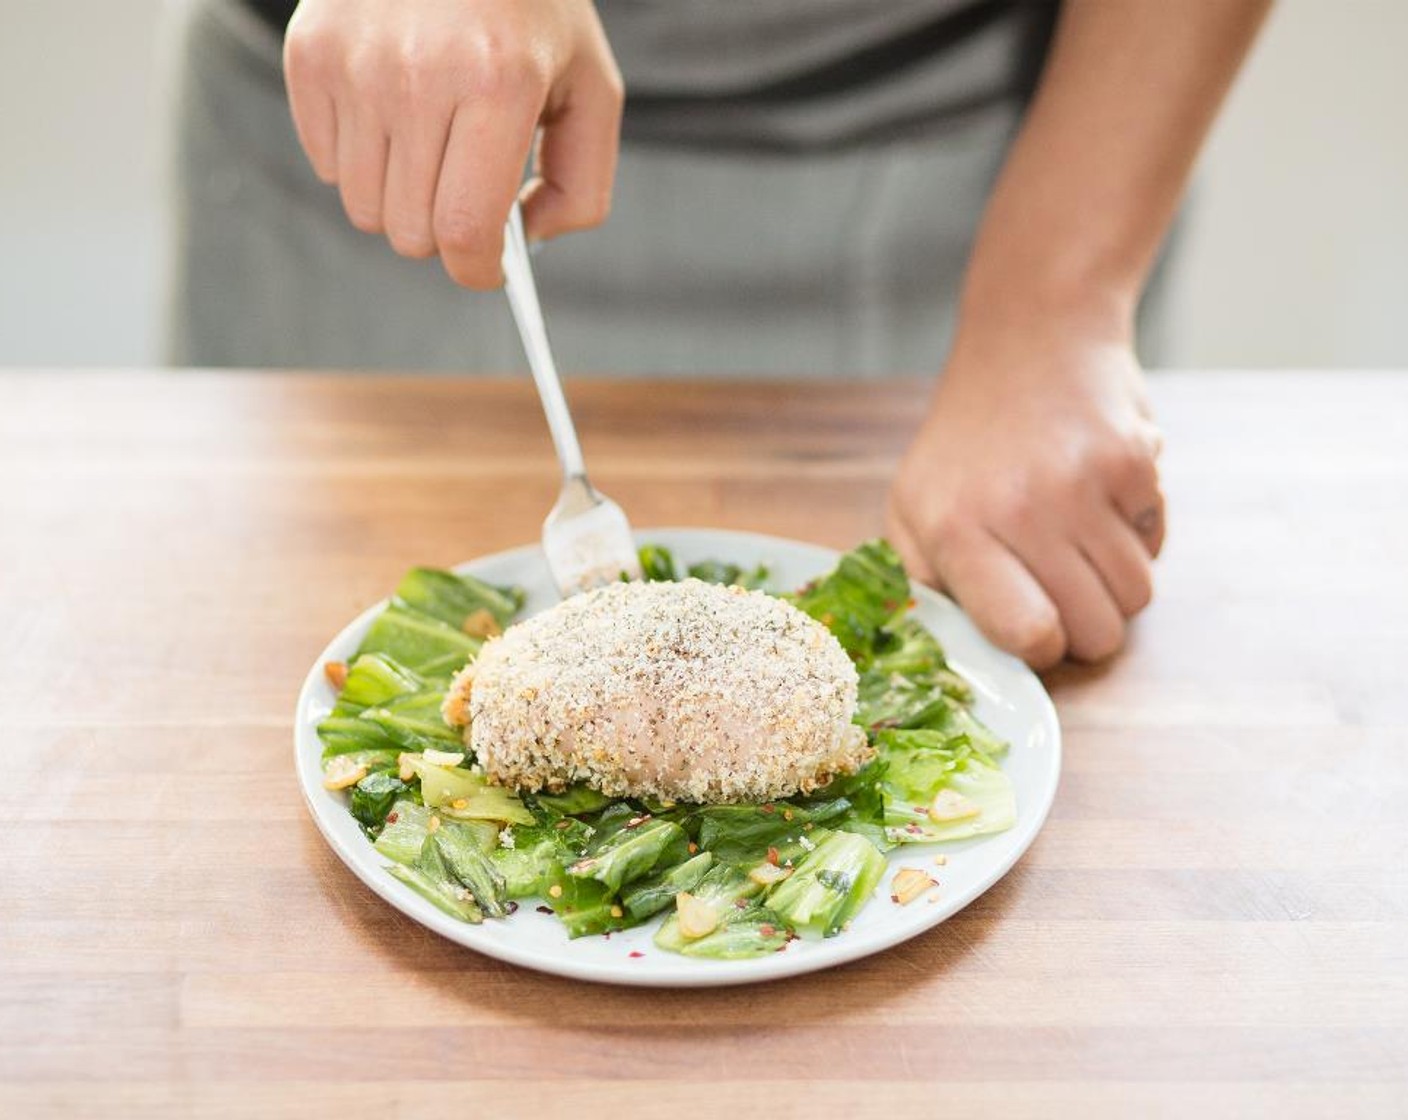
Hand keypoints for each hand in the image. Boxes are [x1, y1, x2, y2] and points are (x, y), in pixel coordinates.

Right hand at [284, 0, 622, 287]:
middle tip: (464, 194)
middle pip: (410, 232)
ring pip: (363, 208)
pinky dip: (362, 159)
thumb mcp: (589, 84)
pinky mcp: (311, 53)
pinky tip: (393, 111)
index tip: (486, 269)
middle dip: (444, 233)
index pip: (465, 229)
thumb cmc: (529, 9)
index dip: (477, 270)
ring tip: (431, 145)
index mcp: (498, 84)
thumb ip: (581, 180)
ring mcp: (355, 63)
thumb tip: (526, 244)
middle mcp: (419, 74)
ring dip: (401, 198)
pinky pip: (327, 164)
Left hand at [886, 320, 1164, 668]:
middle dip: (1084, 625)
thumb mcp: (913, 507)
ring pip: (1136, 597)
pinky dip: (1137, 537)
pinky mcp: (1136, 460)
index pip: (1027, 633)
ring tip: (1076, 540)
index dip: (1042, 648)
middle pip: (1096, 632)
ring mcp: (1082, 482)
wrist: (1032, 337)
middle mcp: (1019, 507)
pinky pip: (1158, 545)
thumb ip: (925, 586)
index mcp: (953, 529)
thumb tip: (956, 659)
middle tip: (1058, 586)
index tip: (1035, 629)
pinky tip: (1101, 501)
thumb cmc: (967, 440)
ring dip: (1113, 585)